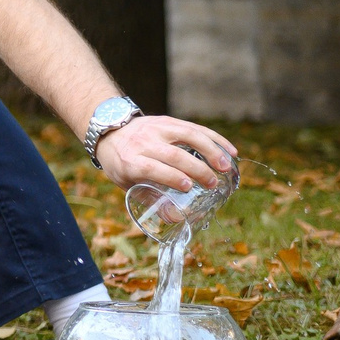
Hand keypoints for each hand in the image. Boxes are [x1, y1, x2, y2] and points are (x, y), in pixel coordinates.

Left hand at [94, 114, 235, 193]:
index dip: (172, 177)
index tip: (189, 187)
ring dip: (210, 150)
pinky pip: (194, 127)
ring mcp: (156, 128)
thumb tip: (176, 218)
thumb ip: (150, 199)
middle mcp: (143, 142)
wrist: (110, 132)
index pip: (152, 167)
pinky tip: (229, 150)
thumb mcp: (126, 183)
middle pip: (173, 154)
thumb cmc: (121, 163)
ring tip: (226, 166)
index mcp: (130, 161)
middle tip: (212, 183)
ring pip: (187, 135)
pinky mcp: (167, 120)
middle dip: (196, 169)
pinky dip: (214, 138)